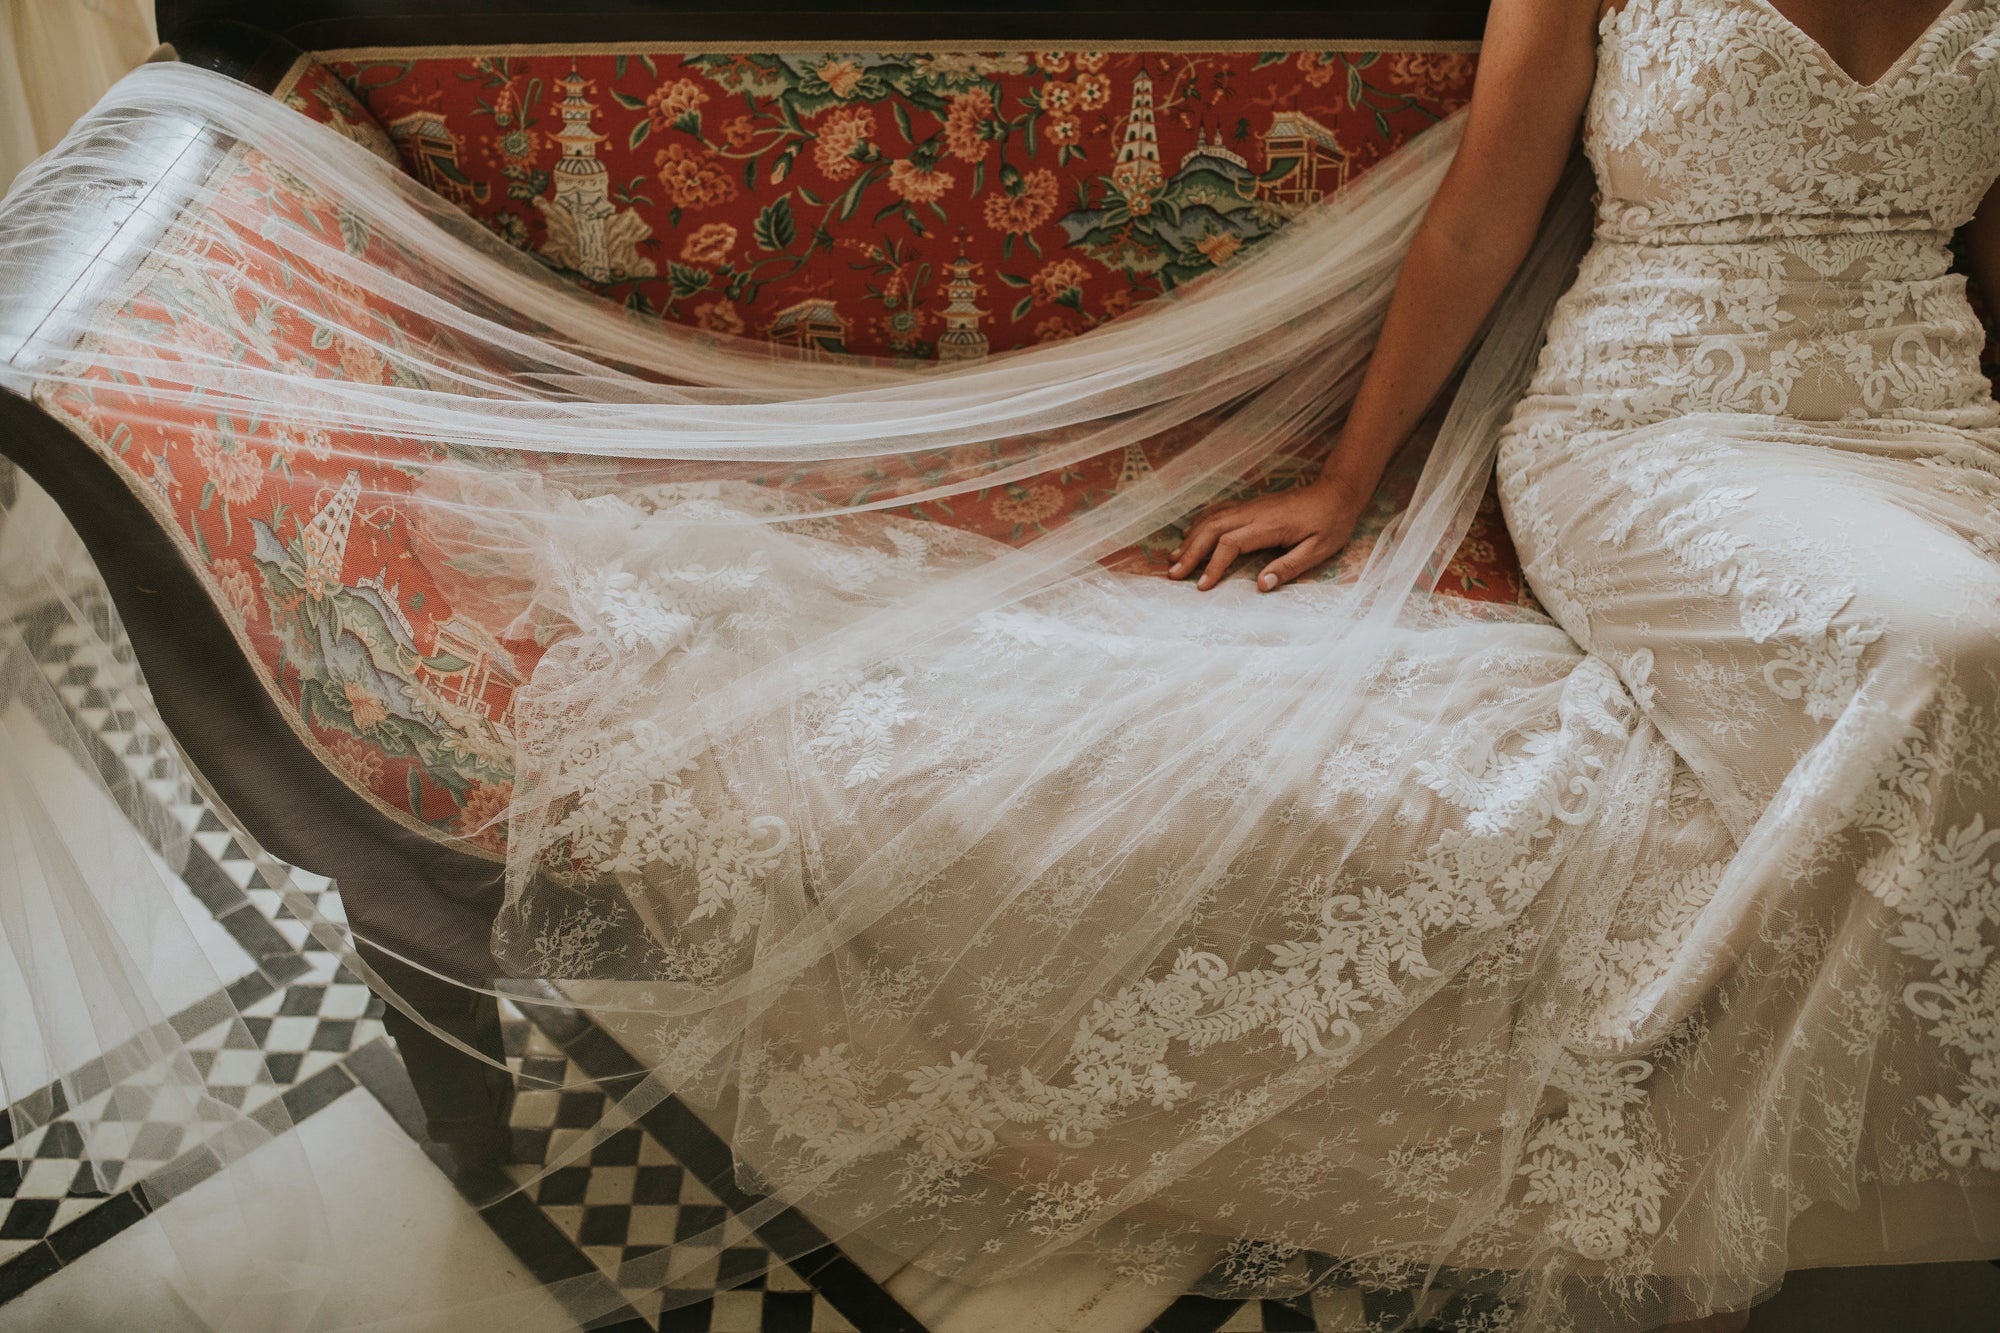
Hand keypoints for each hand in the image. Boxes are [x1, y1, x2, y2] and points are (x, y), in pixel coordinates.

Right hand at [1167, 477, 1366, 591]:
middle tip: (1174, 574)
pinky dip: (1199, 522)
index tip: (1202, 586)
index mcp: (1268, 526)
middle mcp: (1253, 513)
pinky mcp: (1250, 504)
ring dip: (1190, 538)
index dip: (1213, 565)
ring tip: (1173, 558)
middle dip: (1190, 552)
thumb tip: (1262, 585)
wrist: (1336, 493)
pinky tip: (1189, 533)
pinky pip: (1218, 510)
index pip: (1230, 544)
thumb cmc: (1330, 523)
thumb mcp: (1318, 550)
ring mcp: (1249, 506)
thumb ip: (1289, 567)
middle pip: (1211, 529)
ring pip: (1210, 519)